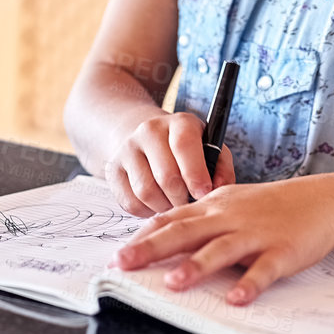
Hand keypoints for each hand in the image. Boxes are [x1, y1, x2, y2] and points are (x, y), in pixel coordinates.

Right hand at [105, 111, 234, 214]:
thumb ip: (221, 169)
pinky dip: (146, 211)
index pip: (184, 145)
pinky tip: (156, 203)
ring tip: (173, 203)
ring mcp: (128, 148)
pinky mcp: (113, 168)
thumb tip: (217, 190)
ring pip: (146, 191)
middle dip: (181, 199)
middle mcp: (150, 130)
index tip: (203, 194)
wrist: (149, 139)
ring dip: (163, 207)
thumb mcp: (211, 150)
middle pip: (165, 176)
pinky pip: (129, 202)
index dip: (195, 174)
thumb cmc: (188, 151)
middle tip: (189, 204)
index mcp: (180, 122)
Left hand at [112, 175, 333, 305]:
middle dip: (152, 249)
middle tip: (123, 264)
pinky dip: (250, 284)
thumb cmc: (269, 206)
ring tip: (174, 283)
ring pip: (221, 249)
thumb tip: (160, 236)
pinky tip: (236, 298)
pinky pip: (264, 269)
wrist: (320, 201)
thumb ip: (198, 219)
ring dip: (197, 266)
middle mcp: (230, 218)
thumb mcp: (230, 203)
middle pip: (185, 232)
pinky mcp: (282, 251)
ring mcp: (256, 235)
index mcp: (214, 207)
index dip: (143, 236)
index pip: (171, 219)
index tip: (118, 253)